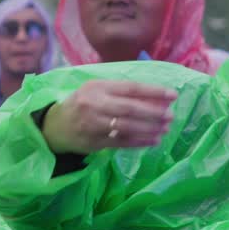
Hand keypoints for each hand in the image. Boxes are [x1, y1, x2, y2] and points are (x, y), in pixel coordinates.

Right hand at [41, 80, 177, 153]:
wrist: (55, 126)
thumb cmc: (84, 104)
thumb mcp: (98, 91)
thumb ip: (123, 92)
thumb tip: (157, 97)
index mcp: (98, 87)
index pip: (131, 88)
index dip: (154, 91)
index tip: (173, 95)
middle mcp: (94, 104)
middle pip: (130, 108)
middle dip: (154, 112)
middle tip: (170, 116)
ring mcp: (93, 124)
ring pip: (127, 127)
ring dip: (150, 129)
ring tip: (165, 129)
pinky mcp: (94, 141)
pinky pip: (122, 142)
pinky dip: (140, 142)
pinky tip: (154, 141)